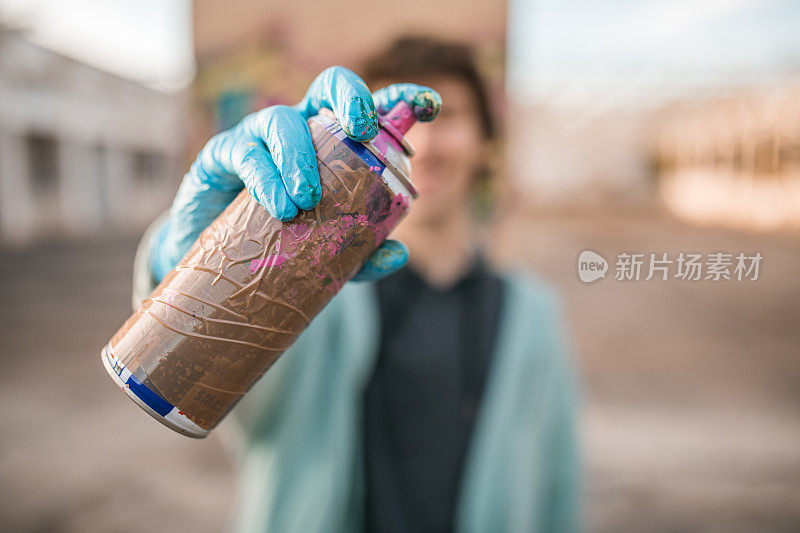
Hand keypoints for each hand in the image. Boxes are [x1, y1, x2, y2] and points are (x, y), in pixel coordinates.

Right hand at [150, 66, 440, 282]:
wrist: (219, 264)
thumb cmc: (279, 245)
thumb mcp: (326, 254)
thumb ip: (361, 253)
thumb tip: (400, 253)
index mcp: (333, 146)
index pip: (371, 111)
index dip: (401, 99)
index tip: (428, 105)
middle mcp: (300, 130)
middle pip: (328, 86)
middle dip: (351, 97)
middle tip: (364, 132)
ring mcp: (260, 138)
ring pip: (282, 121)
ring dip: (299, 157)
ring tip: (307, 200)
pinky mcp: (223, 155)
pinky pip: (246, 153)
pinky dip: (266, 178)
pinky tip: (280, 206)